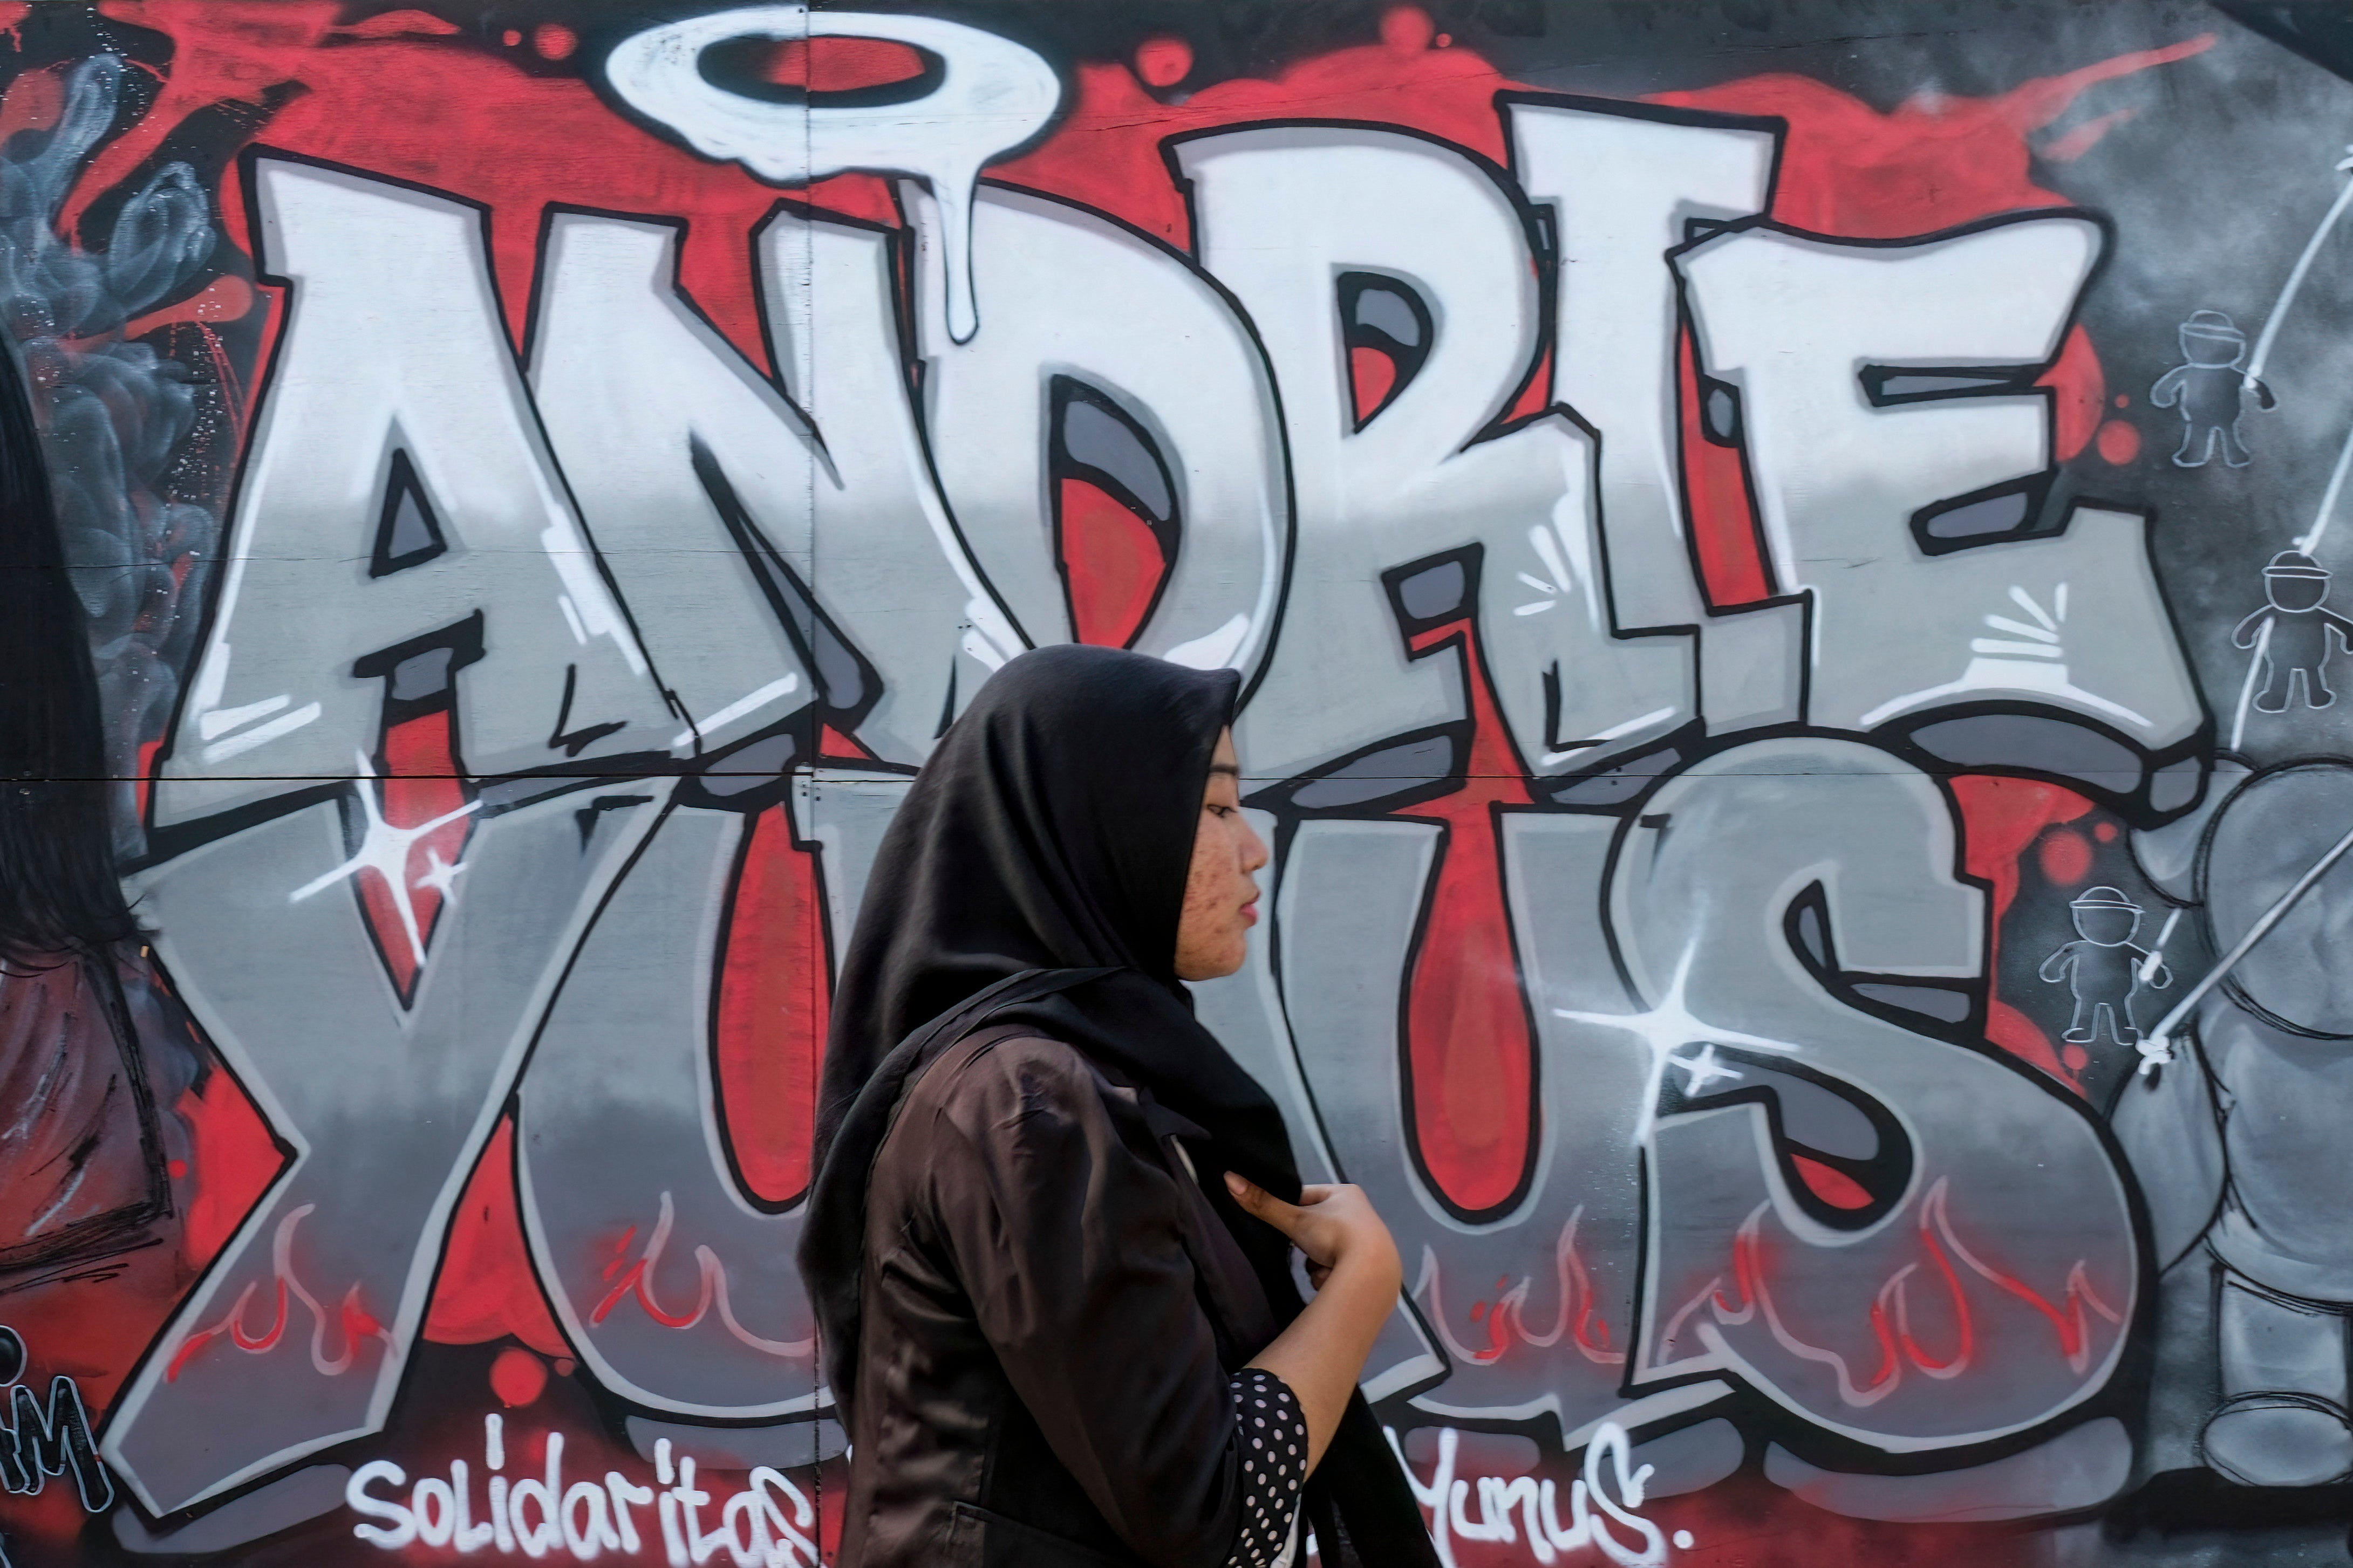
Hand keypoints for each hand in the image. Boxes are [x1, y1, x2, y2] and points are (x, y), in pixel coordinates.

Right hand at [1225, 1174, 1399, 1292]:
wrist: (1371, 1274)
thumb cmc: (1335, 1236)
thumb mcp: (1296, 1219)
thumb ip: (1263, 1204)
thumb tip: (1228, 1178)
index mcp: (1345, 1193)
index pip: (1305, 1198)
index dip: (1290, 1213)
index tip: (1283, 1227)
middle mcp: (1360, 1214)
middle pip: (1314, 1229)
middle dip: (1305, 1245)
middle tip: (1304, 1250)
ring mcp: (1366, 1241)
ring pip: (1323, 1251)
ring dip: (1316, 1263)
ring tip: (1322, 1268)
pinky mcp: (1368, 1267)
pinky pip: (1335, 1268)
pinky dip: (1329, 1275)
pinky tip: (1332, 1279)